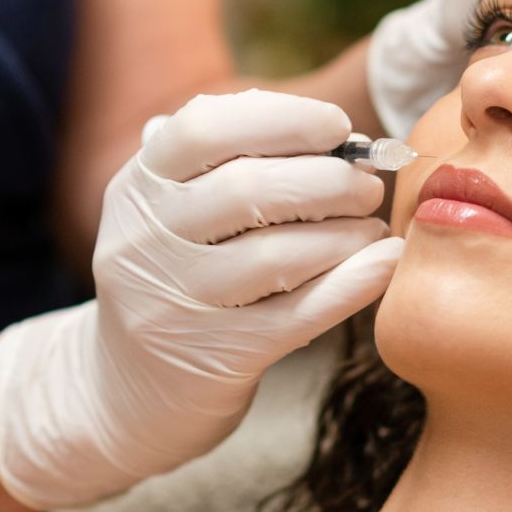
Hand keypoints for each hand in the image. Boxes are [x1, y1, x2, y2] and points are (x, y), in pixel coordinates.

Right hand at [0, 89, 403, 509]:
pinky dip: (353, 283)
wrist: (126, 393)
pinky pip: (299, 315)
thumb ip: (233, 166)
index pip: (202, 130)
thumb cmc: (177, 279)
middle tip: (367, 185)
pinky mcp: (217, 358)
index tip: (337, 126)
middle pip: (247, 191)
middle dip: (327, 179)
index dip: (281, 119)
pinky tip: (385, 263)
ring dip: (344, 233)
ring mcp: (177, 305)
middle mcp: (145, 242)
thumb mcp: (174, 214)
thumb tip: (345, 138)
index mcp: (137, 188)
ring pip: (276, 256)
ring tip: (372, 227)